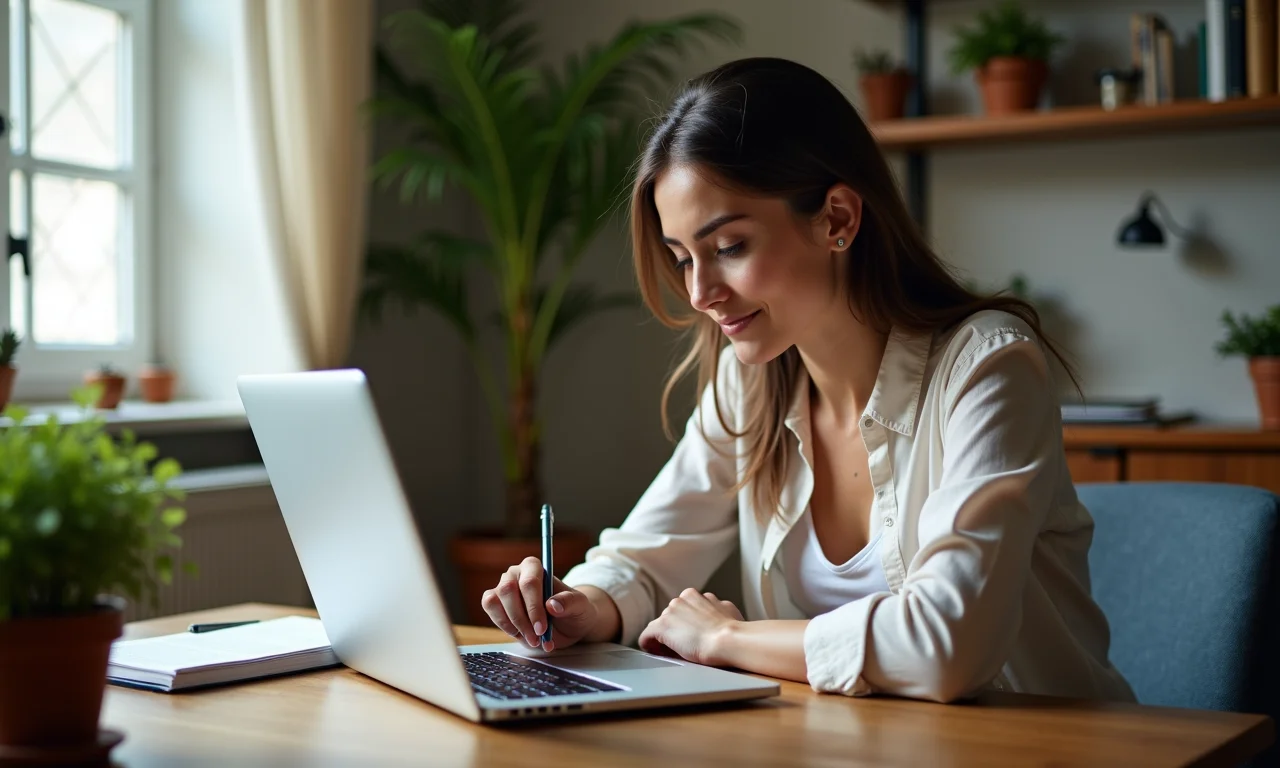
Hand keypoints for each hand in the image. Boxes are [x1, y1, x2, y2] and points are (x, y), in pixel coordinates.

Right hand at [481, 556, 598, 651]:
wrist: (567, 624)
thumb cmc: (573, 610)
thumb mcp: (580, 606)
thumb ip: (569, 602)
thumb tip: (552, 604)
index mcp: (535, 567)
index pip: (529, 582)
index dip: (533, 606)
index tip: (542, 628)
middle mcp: (516, 574)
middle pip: (508, 590)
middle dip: (521, 618)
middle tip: (537, 637)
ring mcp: (503, 588)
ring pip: (494, 601)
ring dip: (512, 623)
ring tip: (532, 639)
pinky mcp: (495, 603)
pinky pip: (489, 608)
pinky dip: (502, 624)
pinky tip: (519, 633)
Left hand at [637, 588, 743, 665]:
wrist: (727, 639)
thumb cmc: (733, 629)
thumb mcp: (727, 610)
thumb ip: (717, 607)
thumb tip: (720, 609)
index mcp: (693, 596)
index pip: (681, 609)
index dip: (684, 625)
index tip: (689, 636)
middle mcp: (680, 600)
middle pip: (669, 618)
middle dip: (674, 632)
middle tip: (683, 647)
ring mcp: (669, 612)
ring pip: (659, 628)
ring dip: (665, 640)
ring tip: (675, 653)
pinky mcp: (661, 627)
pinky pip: (646, 636)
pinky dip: (649, 645)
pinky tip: (654, 652)